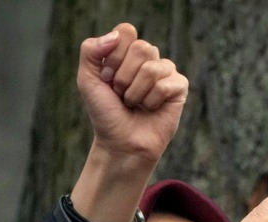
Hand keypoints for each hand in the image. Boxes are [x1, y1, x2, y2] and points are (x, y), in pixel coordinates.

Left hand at [78, 22, 187, 165]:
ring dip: (136, 91)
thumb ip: (91, 50)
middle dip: (125, 76)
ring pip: (153, 68)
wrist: (120, 142)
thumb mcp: (87, 79)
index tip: (107, 78)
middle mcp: (148, 59)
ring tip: (134, 103)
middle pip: (142, 48)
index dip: (115, 56)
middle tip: (121, 93)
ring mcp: (166, 73)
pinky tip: (150, 109)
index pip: (127, 32)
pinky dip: (152, 100)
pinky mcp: (180, 88)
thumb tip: (117, 35)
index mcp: (127, 52)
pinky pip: (166, 84)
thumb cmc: (105, 113)